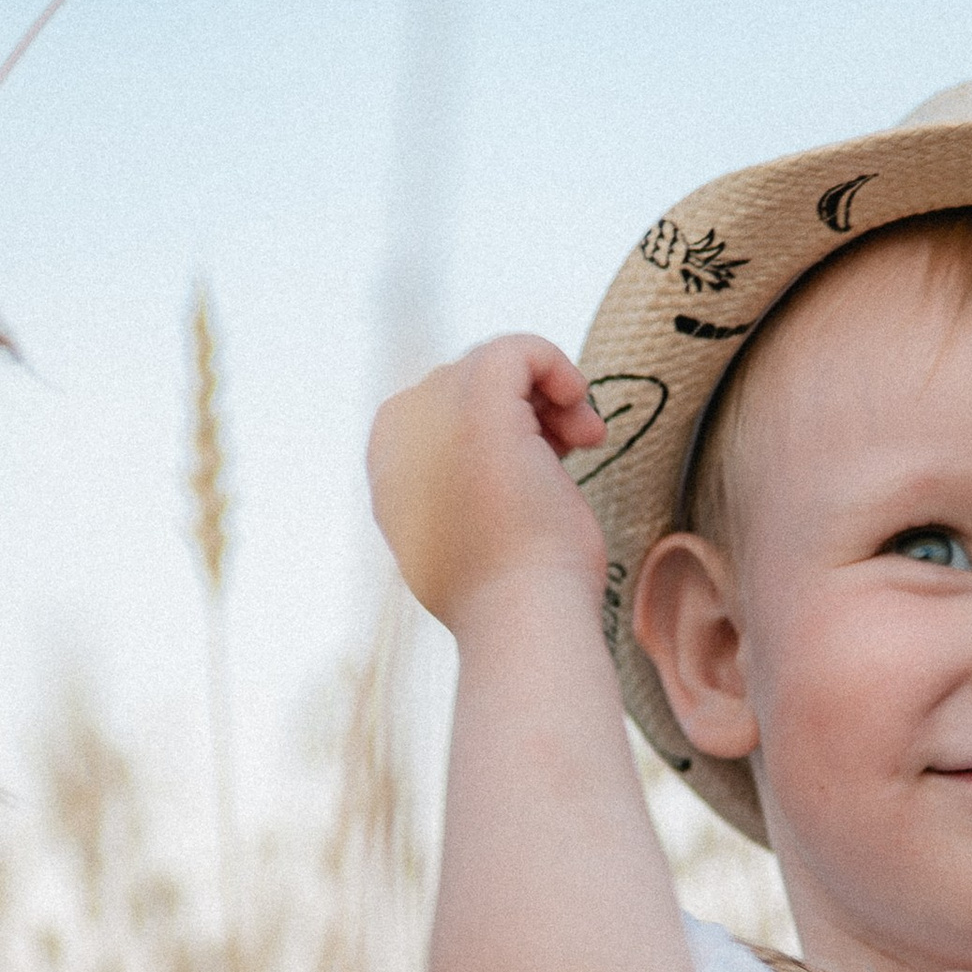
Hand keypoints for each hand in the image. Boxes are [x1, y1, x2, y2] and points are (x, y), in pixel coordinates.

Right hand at [367, 335, 609, 634]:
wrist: (522, 623)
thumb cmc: (511, 598)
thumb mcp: (466, 542)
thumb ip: (455, 493)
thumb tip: (478, 472)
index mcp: (389, 471)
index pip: (444, 411)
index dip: (499, 426)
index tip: (540, 462)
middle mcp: (399, 436)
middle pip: (469, 382)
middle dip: (525, 410)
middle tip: (568, 454)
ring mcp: (434, 415)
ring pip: (495, 365)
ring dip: (547, 398)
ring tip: (583, 443)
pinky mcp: (479, 403)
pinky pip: (520, 349)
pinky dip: (558, 369)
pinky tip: (583, 415)